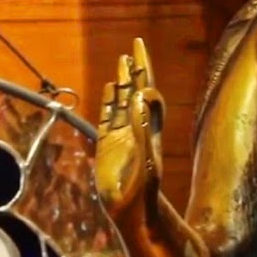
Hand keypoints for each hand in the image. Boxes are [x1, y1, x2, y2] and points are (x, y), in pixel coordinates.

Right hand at [94, 37, 166, 217]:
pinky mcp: (107, 144)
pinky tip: (109, 87)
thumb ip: (140, 130)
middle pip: (138, 90)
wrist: (131, 213)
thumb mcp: (145, 160)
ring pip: (122, 101)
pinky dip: (108, 100)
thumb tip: (139, 98)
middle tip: (136, 43)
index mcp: (148, 129)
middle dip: (138, 67)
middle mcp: (136, 128)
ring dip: (123, 81)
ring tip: (123, 59)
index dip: (145, 80)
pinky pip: (108, 116)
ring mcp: (122, 135)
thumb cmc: (142, 191)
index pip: (149, 96)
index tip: (138, 66)